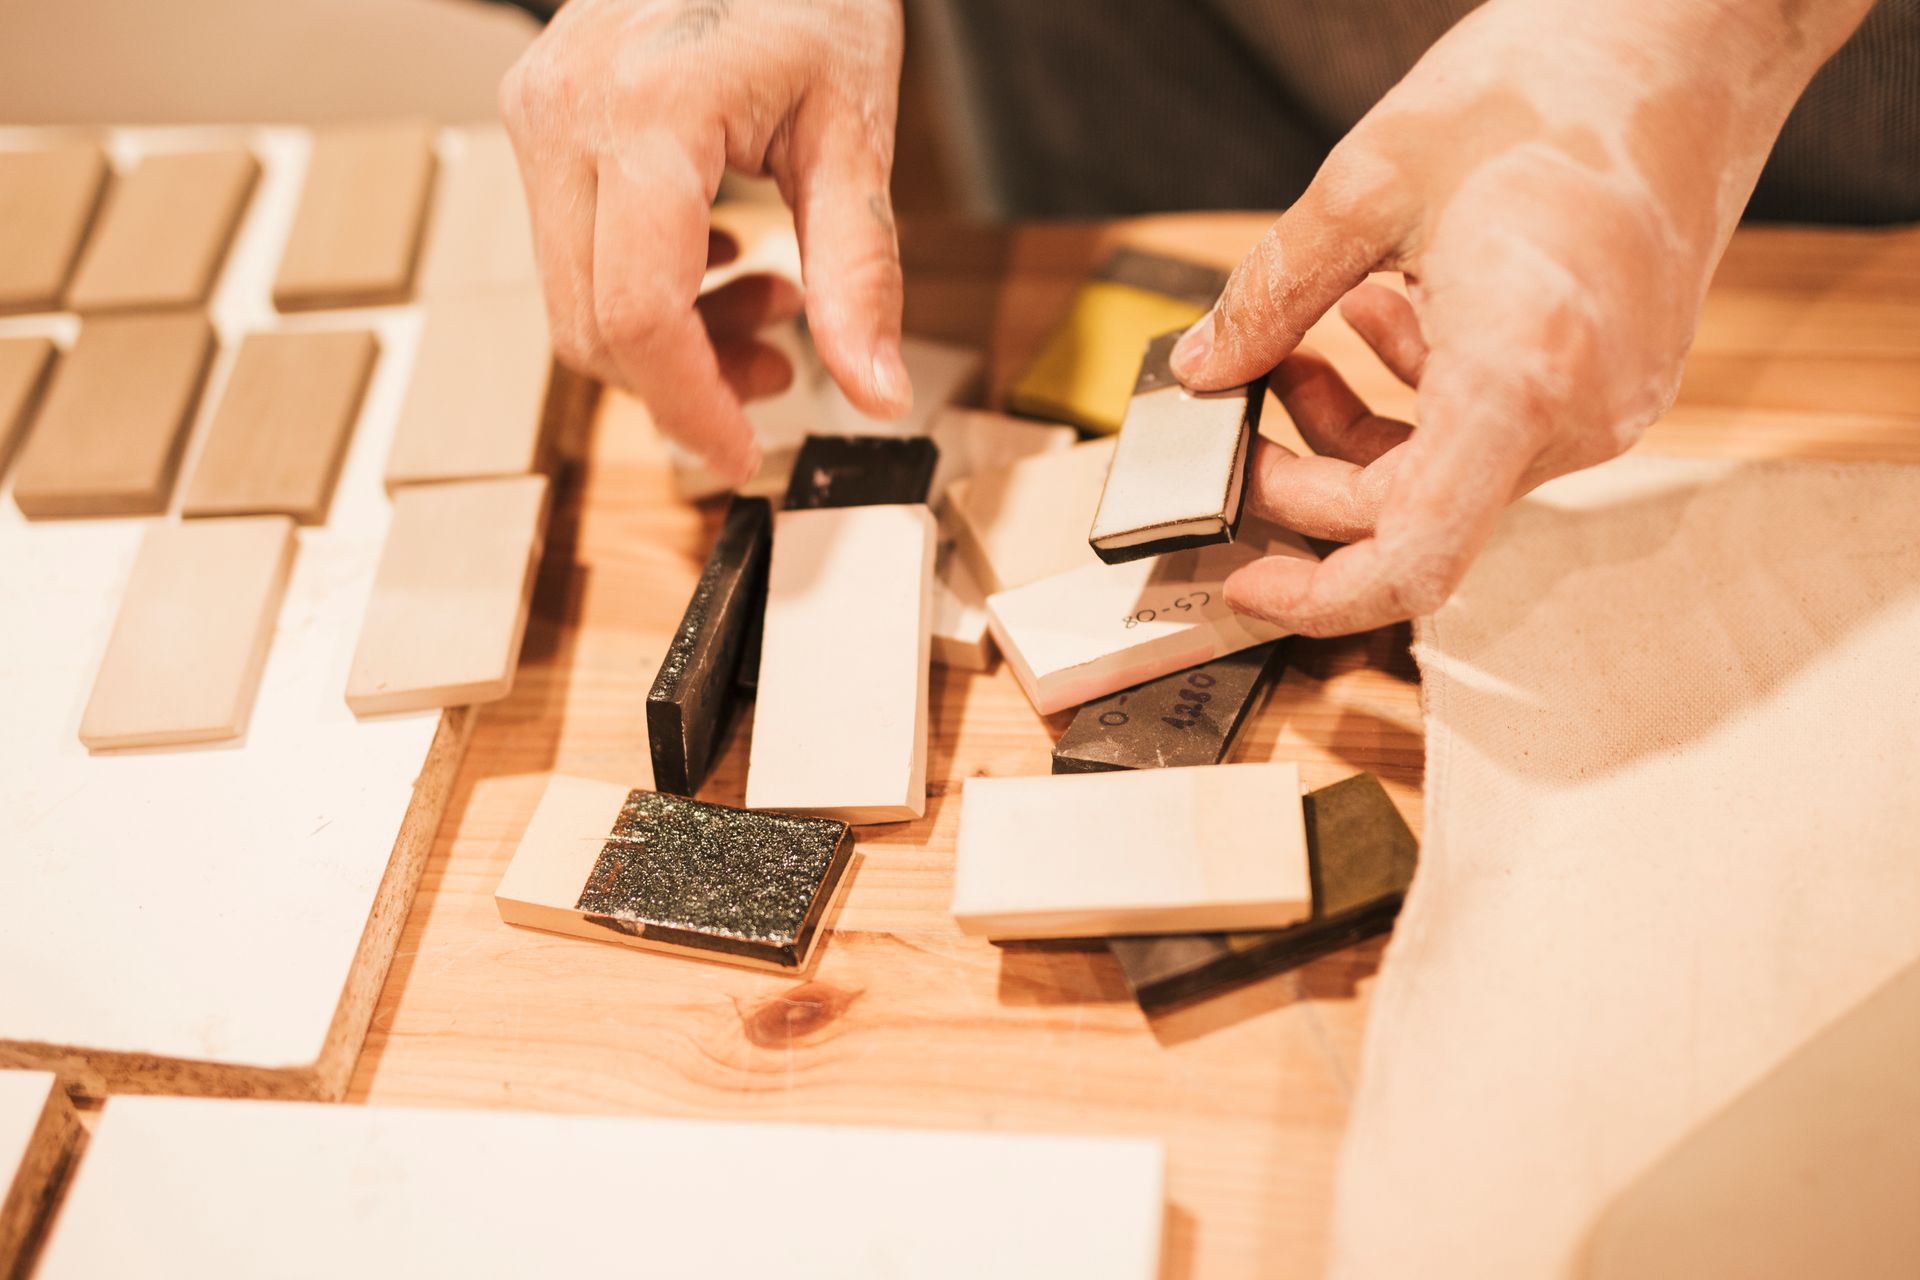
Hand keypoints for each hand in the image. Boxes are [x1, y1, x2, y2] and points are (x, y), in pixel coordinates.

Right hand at [500, 0, 910, 481]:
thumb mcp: (856, 129)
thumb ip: (860, 272)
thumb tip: (875, 394)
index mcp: (649, 113)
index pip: (638, 314)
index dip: (689, 406)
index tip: (743, 454)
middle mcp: (567, 114)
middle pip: (591, 323)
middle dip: (683, 382)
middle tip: (778, 371)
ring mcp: (539, 112)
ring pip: (573, 297)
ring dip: (669, 338)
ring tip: (770, 303)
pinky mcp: (539, 115)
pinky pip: (572, 247)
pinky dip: (643, 286)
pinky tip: (724, 257)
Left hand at [1172, 0, 1873, 635]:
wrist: (1693, 34)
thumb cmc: (1550, 81)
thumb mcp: (1367, 182)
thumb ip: (1273, 292)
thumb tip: (1206, 368)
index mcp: (1521, 378)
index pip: (1414, 559)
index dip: (1319, 597)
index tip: (1245, 581)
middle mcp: (1581, 415)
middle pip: (1412, 518)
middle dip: (1308, 481)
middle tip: (1240, 412)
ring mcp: (1610, 405)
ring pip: (1449, 477)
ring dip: (1358, 434)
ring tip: (1308, 345)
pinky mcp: (1617, 380)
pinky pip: (1496, 433)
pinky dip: (1420, 400)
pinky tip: (1382, 319)